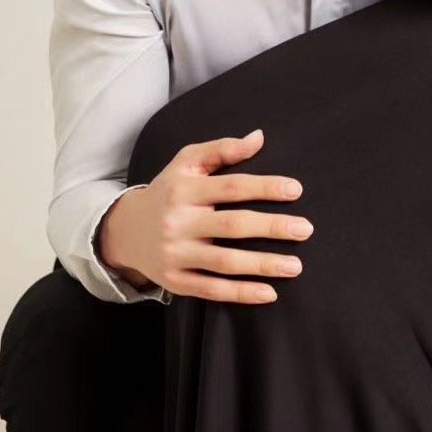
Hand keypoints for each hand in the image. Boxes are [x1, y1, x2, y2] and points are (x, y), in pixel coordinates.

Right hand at [97, 129, 311, 303]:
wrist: (125, 230)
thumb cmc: (168, 190)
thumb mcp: (187, 161)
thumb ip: (223, 149)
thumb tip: (259, 138)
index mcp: (185, 190)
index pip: (232, 187)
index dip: (265, 187)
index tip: (296, 190)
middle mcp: (179, 222)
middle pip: (233, 225)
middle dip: (272, 228)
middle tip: (306, 229)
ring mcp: (176, 254)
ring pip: (225, 262)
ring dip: (263, 265)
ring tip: (296, 265)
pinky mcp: (175, 281)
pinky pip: (211, 290)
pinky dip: (241, 293)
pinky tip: (270, 293)